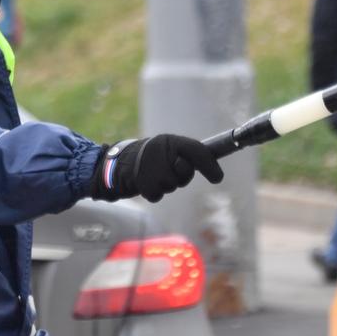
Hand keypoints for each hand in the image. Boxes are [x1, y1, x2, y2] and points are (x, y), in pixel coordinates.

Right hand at [91, 134, 223, 201]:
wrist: (118, 164)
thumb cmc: (150, 157)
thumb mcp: (169, 149)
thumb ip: (189, 155)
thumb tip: (217, 175)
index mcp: (169, 141)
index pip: (195, 150)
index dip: (209, 165)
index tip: (218, 178)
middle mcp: (160, 151)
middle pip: (185, 173)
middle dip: (182, 176)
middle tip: (169, 170)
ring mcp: (151, 168)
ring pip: (172, 185)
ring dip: (166, 185)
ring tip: (153, 175)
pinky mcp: (143, 183)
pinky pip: (159, 194)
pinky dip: (154, 192)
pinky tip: (146, 183)